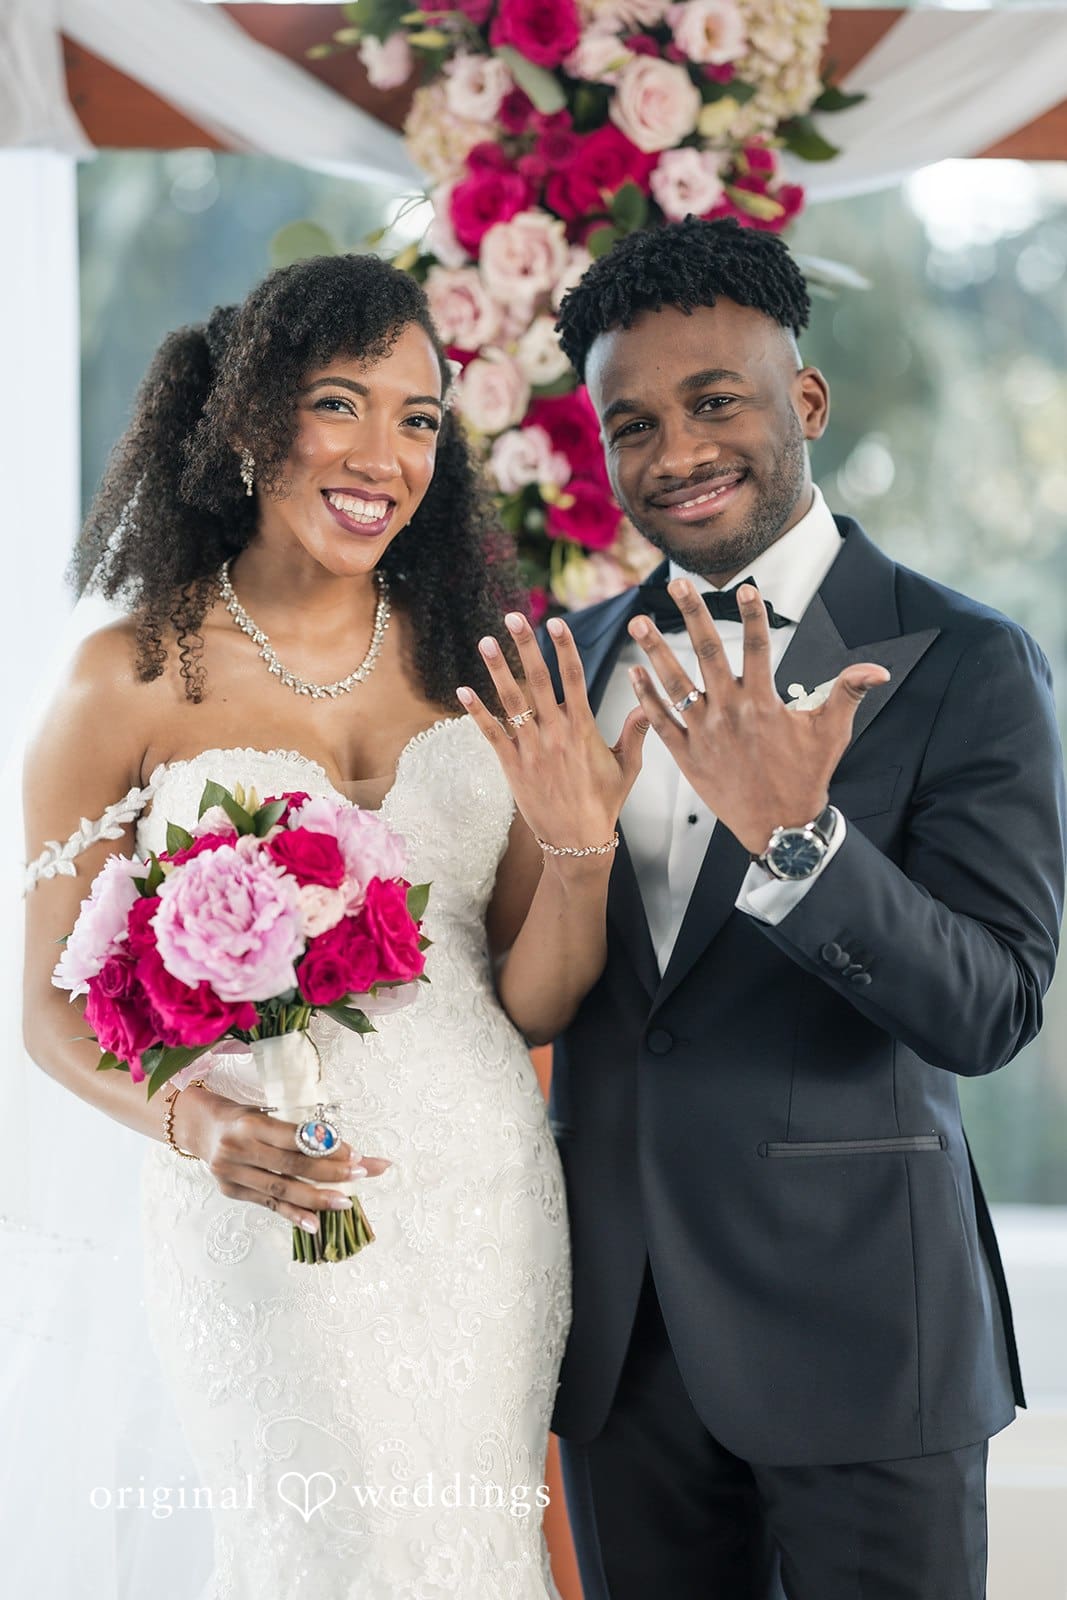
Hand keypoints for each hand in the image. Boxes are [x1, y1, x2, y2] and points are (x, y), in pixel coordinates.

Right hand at [176, 1086, 390, 1237]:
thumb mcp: (267, 1115)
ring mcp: (233, 1174)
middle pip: (291, 1165)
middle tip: (360, 1174)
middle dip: (330, 1172)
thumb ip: (299, 1133)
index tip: (355, 1153)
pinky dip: (294, 1214)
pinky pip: (269, 1204)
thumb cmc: (244, 1118)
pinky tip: (315, 1222)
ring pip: (281, 1190)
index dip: (326, 1147)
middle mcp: (239, 1149)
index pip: (296, 1138)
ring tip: (344, 1202)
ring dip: (317, 1198)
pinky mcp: (232, 1191)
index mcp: (251, 1124)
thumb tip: (345, 1149)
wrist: (202, 1128)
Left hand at [456, 611, 648, 850]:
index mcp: (583, 728)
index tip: (557, 623)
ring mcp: (531, 748)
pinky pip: (491, 733)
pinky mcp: (512, 765)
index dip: (564, 648)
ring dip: (498, 670)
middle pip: (539, 680)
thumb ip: (636, 732)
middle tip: (514, 618)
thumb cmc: (604, 803)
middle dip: (525, 646)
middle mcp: (556, 733)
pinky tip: (463, 690)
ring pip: (512, 701)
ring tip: (486, 642)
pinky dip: (477, 711)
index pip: (574, 678)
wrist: (577, 840)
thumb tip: (649, 704)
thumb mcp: (627, 767)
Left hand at [627, 579, 889, 854]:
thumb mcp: (831, 732)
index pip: (759, 646)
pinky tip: (633, 673)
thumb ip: (848, 693)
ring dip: (655, 651)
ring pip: (675, 684)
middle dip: (692, 615)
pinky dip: (646, 698)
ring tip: (639, 622)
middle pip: (708, 653)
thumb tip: (878, 669)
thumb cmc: (806, 777)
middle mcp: (730, 712)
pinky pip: (661, 722)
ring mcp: (704, 733)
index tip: (745, 587)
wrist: (780, 825)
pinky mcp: (687, 756)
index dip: (753, 615)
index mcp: (763, 702)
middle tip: (678, 584)